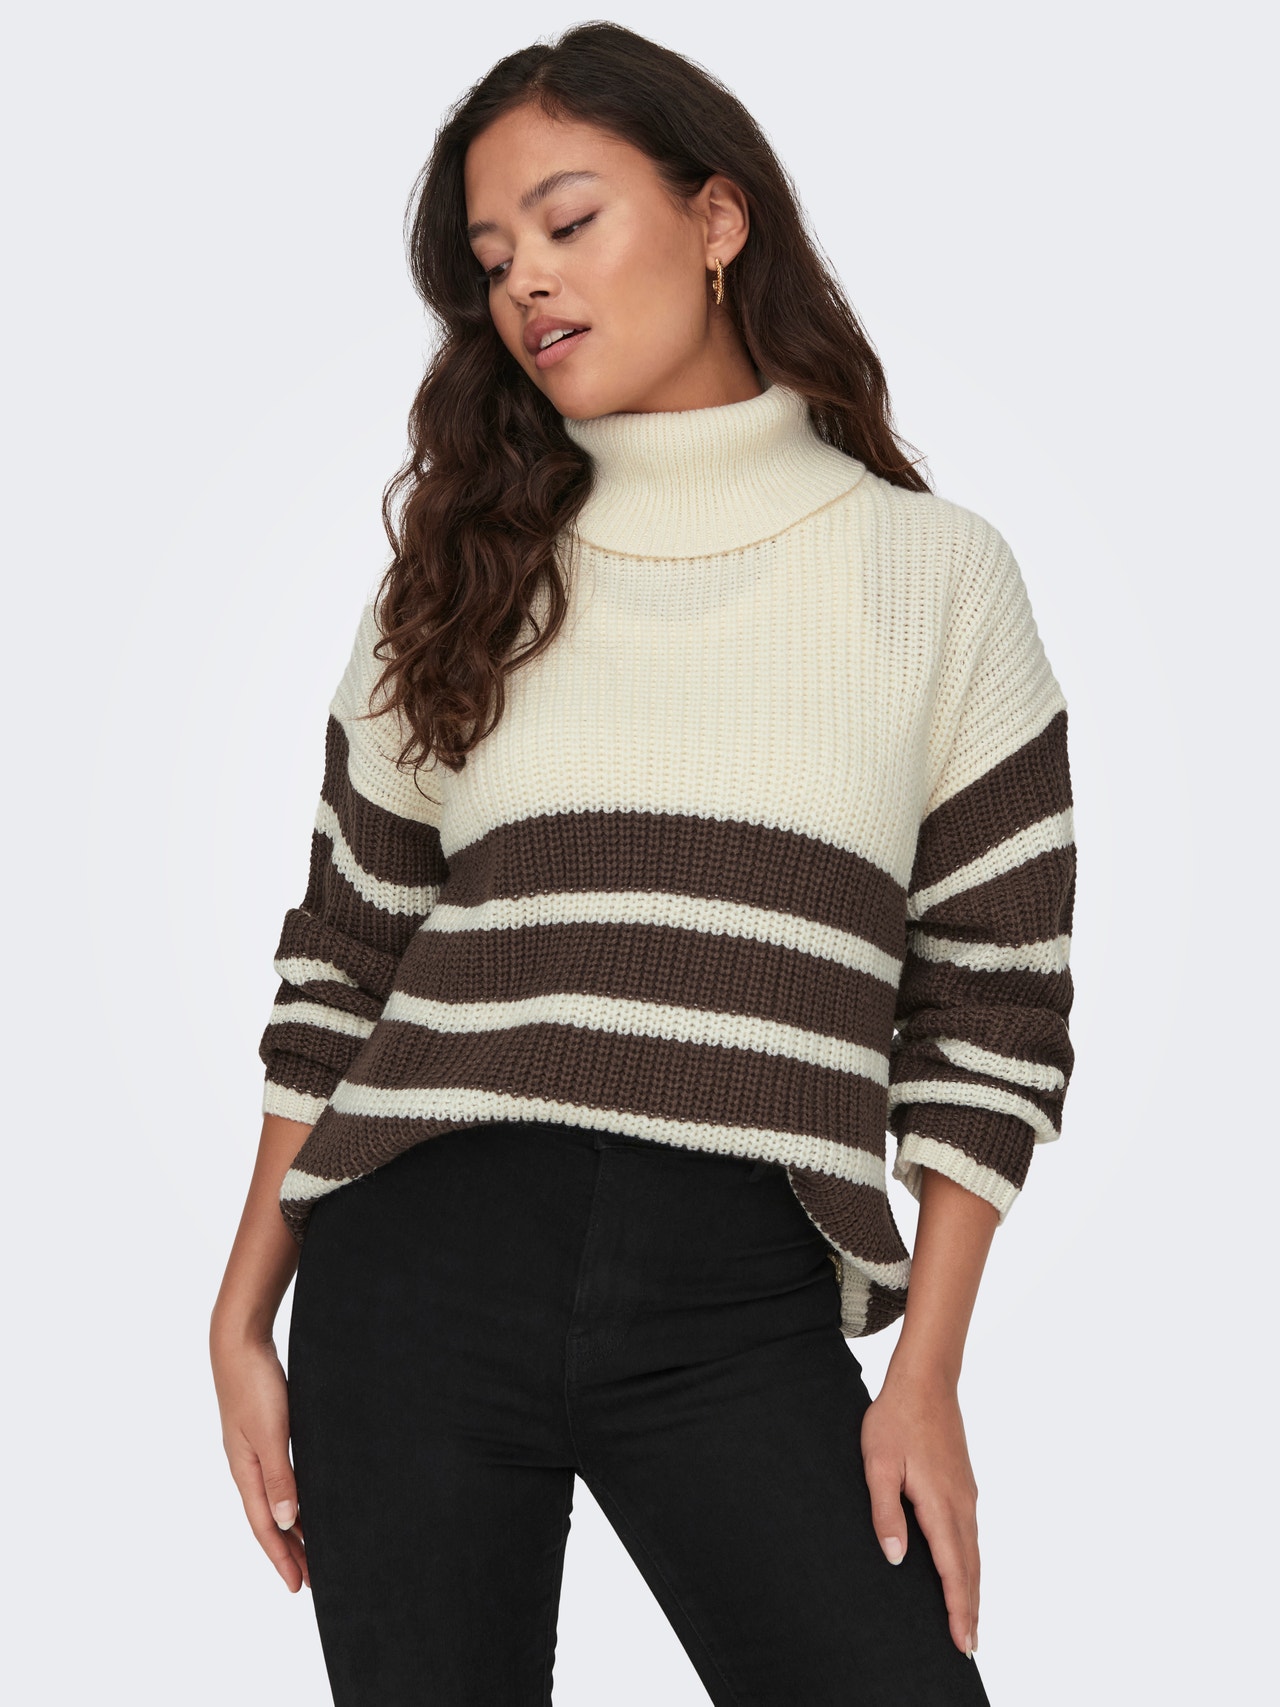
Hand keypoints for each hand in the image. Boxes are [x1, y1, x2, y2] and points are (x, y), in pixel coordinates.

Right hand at [210, 1331, 309, 1592]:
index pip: (265, 1526)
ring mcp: (254, 1448)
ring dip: (293, 1524)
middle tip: (312, 1577)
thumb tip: (286, 1522)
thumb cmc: (254, 1385)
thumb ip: (279, 1477)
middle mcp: (247, 1465)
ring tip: (313, 1546)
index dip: (282, 1557)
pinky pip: (280, 1475)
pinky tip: (306, 1495)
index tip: (299, 1586)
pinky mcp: (264, 1430)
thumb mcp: (270, 1434)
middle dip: (289, 1549)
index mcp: (245, 1471)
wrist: (239, 1342)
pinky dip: (293, 1493)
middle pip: (270, 1518)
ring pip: (276, 1497)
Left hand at [861, 1367, 979, 1656]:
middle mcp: (961, 1504)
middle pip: (969, 1567)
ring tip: (969, 1620)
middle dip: (970, 1608)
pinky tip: (963, 1570)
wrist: (925, 1381)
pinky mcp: (964, 1485)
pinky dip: (970, 1562)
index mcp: (940, 1503)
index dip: (958, 1607)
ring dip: (972, 1588)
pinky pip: (970, 1535)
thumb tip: (896, 1558)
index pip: (952, 1568)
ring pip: (973, 1552)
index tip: (962, 1641)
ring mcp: (966, 1494)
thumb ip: (886, 1512)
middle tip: (968, 1647)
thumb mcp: (878, 1464)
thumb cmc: (895, 1419)